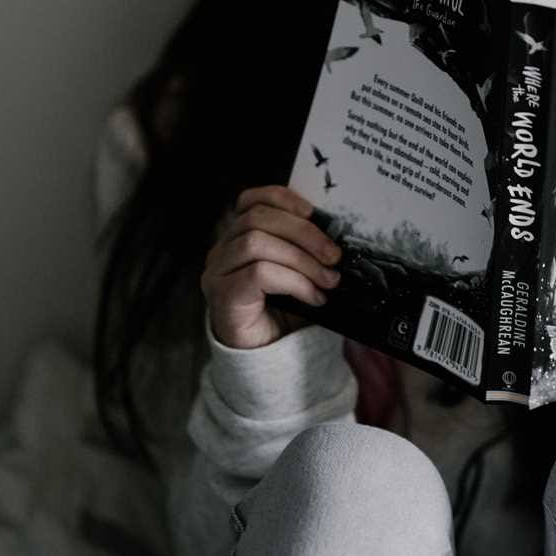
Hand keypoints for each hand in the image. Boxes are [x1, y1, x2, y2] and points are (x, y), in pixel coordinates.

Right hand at [202, 184, 343, 348]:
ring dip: (302, 260)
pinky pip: (259, 273)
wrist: (266, 357)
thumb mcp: (298, 272)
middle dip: (304, 233)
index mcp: (238, 237)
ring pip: (257, 243)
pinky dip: (294, 282)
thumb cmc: (283, 312)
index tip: (313, 212)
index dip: (282, 198)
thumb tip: (338, 237)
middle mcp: (222, 250)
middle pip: (258, 219)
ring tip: (328, 280)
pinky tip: (313, 297)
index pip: (250, 200)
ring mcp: (217, 272)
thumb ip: (307, 250)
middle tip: (334, 255)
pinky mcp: (222, 294)